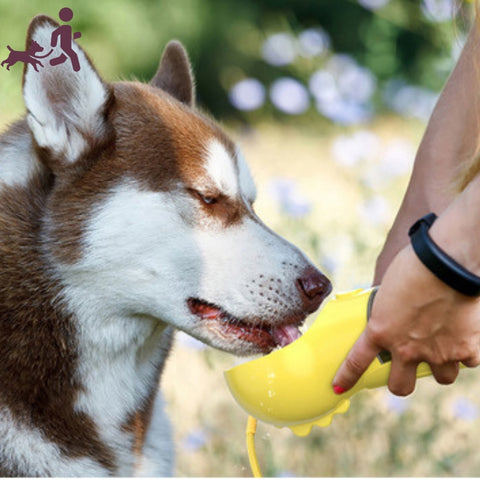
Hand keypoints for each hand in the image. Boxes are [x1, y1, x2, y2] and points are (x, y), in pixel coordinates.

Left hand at [333, 244, 479, 395]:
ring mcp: (437, 353)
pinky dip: (467, 352)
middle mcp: (406, 349)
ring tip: (442, 348)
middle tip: (405, 368)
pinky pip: (468, 362)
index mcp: (380, 331)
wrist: (447, 264)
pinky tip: (464, 336)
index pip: (357, 361)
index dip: (347, 377)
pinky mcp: (465, 350)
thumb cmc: (413, 266)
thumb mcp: (386, 290)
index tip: (339, 387)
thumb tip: (389, 312)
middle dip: (401, 382)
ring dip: (440, 366)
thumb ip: (386, 309)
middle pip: (400, 387)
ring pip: (441, 378)